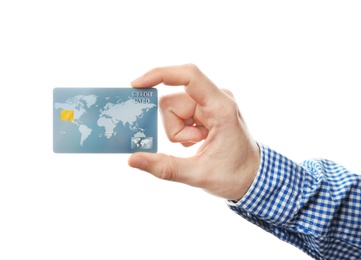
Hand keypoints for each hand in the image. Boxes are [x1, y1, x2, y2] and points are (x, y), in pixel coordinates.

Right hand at [128, 64, 259, 200]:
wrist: (253, 176)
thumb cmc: (234, 175)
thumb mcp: (198, 175)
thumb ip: (165, 167)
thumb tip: (133, 160)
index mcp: (220, 108)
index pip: (189, 76)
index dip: (160, 74)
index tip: (136, 85)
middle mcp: (216, 98)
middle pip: (172, 101)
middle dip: (173, 128)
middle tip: (191, 145)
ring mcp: (211, 102)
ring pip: (173, 108)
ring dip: (177, 131)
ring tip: (197, 144)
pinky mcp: (206, 108)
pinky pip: (180, 113)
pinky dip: (181, 130)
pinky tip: (197, 141)